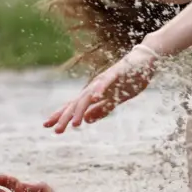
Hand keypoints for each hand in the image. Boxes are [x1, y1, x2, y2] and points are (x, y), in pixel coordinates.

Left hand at [45, 43, 159, 132]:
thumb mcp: (115, 100)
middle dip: (66, 117)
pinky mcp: (116, 74)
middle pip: (77, 103)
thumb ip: (102, 109)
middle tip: (56, 131)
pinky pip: (106, 83)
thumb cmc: (130, 80)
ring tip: (75, 123)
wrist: (144, 60)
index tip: (47, 126)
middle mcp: (95, 86)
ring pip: (88, 96)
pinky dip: (100, 90)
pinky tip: (95, 98)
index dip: (61, 115)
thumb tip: (87, 120)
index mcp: (94, 93)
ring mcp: (104, 80)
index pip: (74, 106)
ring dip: (81, 109)